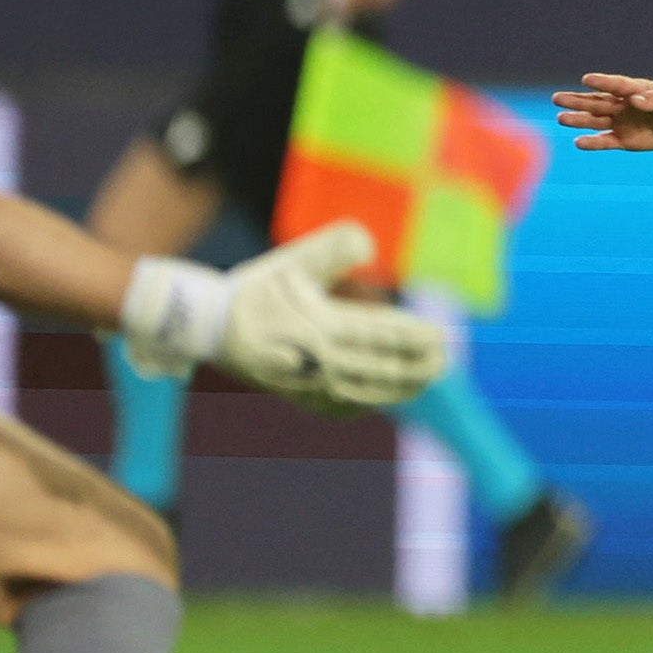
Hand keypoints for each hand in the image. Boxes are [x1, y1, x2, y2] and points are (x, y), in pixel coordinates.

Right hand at [121, 223, 444, 407]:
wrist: (206, 329)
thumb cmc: (252, 290)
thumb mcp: (293, 261)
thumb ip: (334, 247)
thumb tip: (372, 245)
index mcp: (323, 327)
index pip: (382, 334)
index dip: (415, 337)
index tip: (443, 336)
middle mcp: (321, 362)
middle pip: (383, 368)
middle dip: (418, 366)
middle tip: (446, 360)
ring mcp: (310, 386)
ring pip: (369, 393)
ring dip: (402, 389)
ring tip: (425, 381)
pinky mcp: (300, 399)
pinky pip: (345, 408)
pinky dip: (370, 404)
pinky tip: (384, 398)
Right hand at [552, 73, 652, 150]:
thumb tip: (634, 101)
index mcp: (635, 89)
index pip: (616, 85)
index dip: (602, 82)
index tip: (586, 79)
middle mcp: (622, 105)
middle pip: (596, 101)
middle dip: (577, 100)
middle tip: (556, 99)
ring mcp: (621, 122)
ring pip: (595, 120)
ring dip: (578, 120)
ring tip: (560, 118)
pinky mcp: (624, 140)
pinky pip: (605, 141)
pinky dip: (592, 143)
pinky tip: (578, 142)